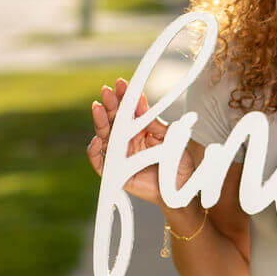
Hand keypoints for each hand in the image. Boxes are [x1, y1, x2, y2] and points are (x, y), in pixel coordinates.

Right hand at [86, 76, 198, 207]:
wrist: (181, 192)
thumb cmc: (179, 164)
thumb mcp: (171, 139)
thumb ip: (155, 123)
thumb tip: (140, 105)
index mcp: (142, 129)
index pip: (130, 110)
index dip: (125, 96)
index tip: (122, 83)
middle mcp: (128, 140)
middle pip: (114, 119)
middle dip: (110, 104)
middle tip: (107, 90)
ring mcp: (120, 155)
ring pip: (104, 135)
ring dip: (100, 121)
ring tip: (98, 107)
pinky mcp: (115, 173)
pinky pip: (99, 162)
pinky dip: (94, 151)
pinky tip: (96, 140)